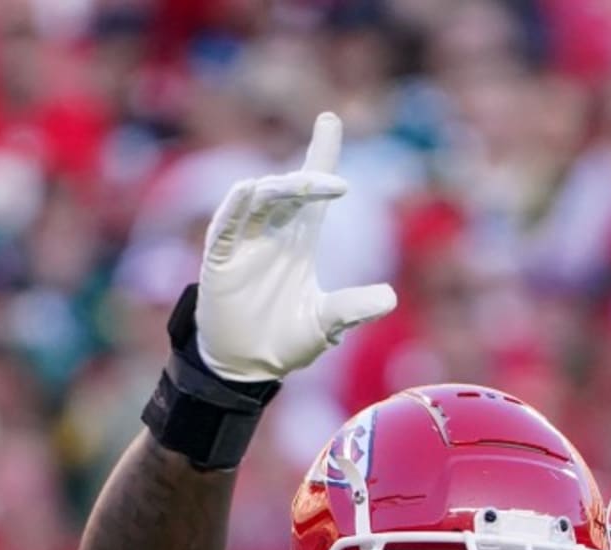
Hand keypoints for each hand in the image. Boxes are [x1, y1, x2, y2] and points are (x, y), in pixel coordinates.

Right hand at [196, 111, 397, 381]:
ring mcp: (244, 244)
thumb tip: (390, 298)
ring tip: (303, 187)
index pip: (311, 190)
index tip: (330, 119)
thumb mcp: (324, 324)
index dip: (320, 153)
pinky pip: (226, 225)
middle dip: (310, 178)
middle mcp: (271, 234)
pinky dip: (236, 207)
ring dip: (278, 189)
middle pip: (290, 190)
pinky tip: (250, 191)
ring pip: (258, 199)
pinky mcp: (221, 260)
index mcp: (299, 241)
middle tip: (337, 184)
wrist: (246, 368)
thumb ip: (351, 308)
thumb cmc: (284, 341)